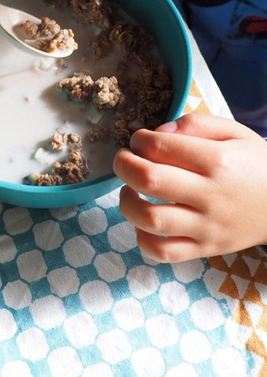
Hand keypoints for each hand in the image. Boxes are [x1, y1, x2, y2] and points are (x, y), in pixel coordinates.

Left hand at [113, 113, 266, 261]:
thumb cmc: (255, 164)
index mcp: (217, 161)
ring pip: (151, 219)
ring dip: (127, 202)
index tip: (139, 140)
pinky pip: (164, 252)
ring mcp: (207, 226)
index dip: (139, 140)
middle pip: (149, 180)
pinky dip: (143, 239)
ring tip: (129, 190)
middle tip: (124, 160)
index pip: (161, 147)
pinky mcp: (205, 248)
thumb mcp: (234, 132)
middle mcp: (210, 195)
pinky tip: (142, 222)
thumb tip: (159, 131)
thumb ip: (196, 124)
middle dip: (123, 165)